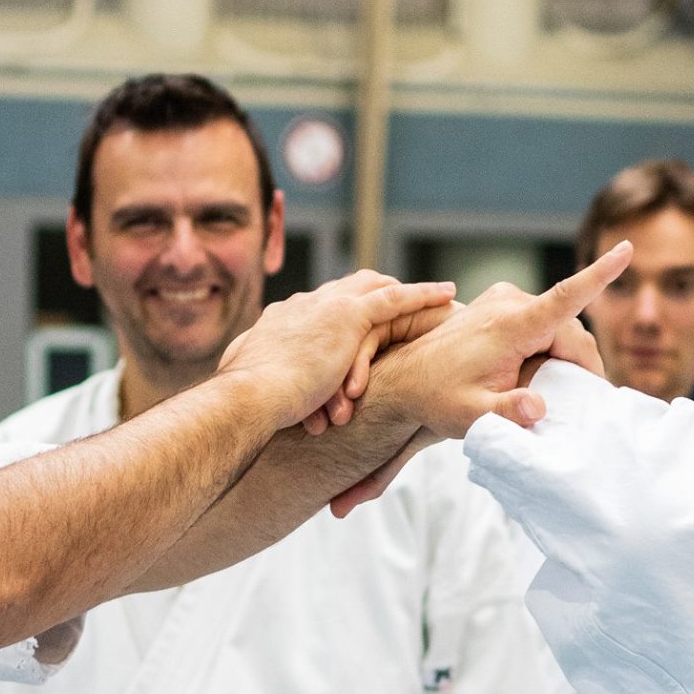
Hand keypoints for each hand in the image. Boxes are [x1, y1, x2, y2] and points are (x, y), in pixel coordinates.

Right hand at [217, 271, 455, 433]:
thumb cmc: (246, 406)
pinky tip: (447, 294)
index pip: (316, 308)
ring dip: (405, 292)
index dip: (339, 311)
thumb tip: (257, 399)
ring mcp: (324, 307)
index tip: (354, 324)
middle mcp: (302, 306)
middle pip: (347, 288)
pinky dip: (421, 295)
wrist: (247, 398)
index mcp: (280, 322)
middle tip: (400, 306)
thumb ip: (263, 385)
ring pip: (373, 287)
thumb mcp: (252, 388)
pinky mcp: (346, 316)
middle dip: (374, 295)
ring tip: (436, 297)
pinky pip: (394, 299)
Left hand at [363, 241, 630, 441]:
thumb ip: (507, 414)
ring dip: (562, 357)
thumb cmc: (438, 400)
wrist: (404, 380)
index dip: (599, 274)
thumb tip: (538, 408)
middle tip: (575, 405)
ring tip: (541, 391)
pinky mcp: (501, 304)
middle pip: (571, 329)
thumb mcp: (473, 417)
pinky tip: (530, 375)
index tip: (627, 249)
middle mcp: (510, 303)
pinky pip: (543, 323)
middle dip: (580, 365)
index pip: (565, 297)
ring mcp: (505, 300)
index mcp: (511, 325)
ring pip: (559, 327)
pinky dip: (548, 347)